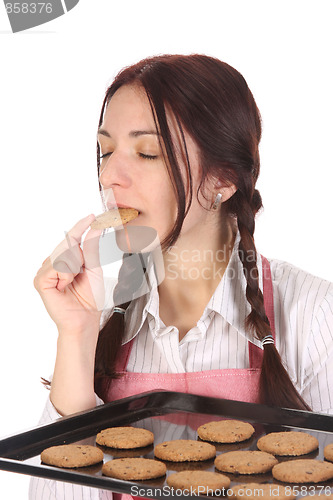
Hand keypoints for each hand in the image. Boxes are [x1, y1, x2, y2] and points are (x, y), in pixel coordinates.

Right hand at [34, 214, 103, 334]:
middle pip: (67, 244)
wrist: (85, 318)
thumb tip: (95, 227)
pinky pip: (56, 266)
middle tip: (81, 272)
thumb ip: (92, 247)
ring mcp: (44, 271)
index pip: (72, 237)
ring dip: (74, 267)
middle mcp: (52, 263)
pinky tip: (65, 286)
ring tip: (73, 282)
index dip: (82, 226)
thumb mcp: (94, 268)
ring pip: (62, 254)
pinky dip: (66, 275)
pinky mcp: (39, 280)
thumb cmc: (90, 297)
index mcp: (65, 259)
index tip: (93, 215)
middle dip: (80, 257)